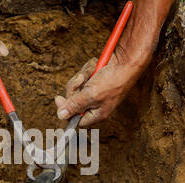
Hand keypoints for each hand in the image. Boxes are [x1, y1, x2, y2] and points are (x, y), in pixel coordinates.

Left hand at [55, 0, 173, 126]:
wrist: (126, 61)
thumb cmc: (113, 80)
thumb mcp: (90, 95)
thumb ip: (74, 106)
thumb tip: (61, 116)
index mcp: (96, 114)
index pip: (75, 119)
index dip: (66, 110)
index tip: (58, 98)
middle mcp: (95, 105)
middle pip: (73, 102)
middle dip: (75, 88)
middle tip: (82, 80)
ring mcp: (94, 92)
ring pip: (76, 88)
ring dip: (81, 76)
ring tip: (91, 72)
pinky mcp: (94, 81)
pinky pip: (83, 77)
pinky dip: (86, 70)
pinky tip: (94, 67)